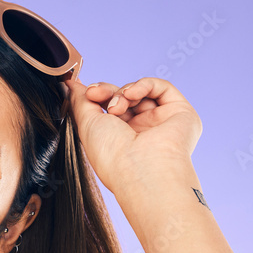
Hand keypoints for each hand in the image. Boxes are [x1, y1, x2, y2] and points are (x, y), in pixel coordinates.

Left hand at [62, 76, 201, 195]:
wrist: (140, 169)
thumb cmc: (111, 156)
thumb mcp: (87, 125)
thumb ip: (80, 101)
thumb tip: (71, 84)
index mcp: (120, 140)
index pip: (110, 108)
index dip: (98, 96)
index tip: (87, 93)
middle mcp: (142, 132)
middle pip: (125, 98)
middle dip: (108, 93)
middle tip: (96, 95)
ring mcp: (161, 123)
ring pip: (142, 93)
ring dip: (124, 92)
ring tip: (116, 106)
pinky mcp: (181, 114)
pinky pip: (162, 88)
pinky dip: (144, 85)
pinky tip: (131, 95)